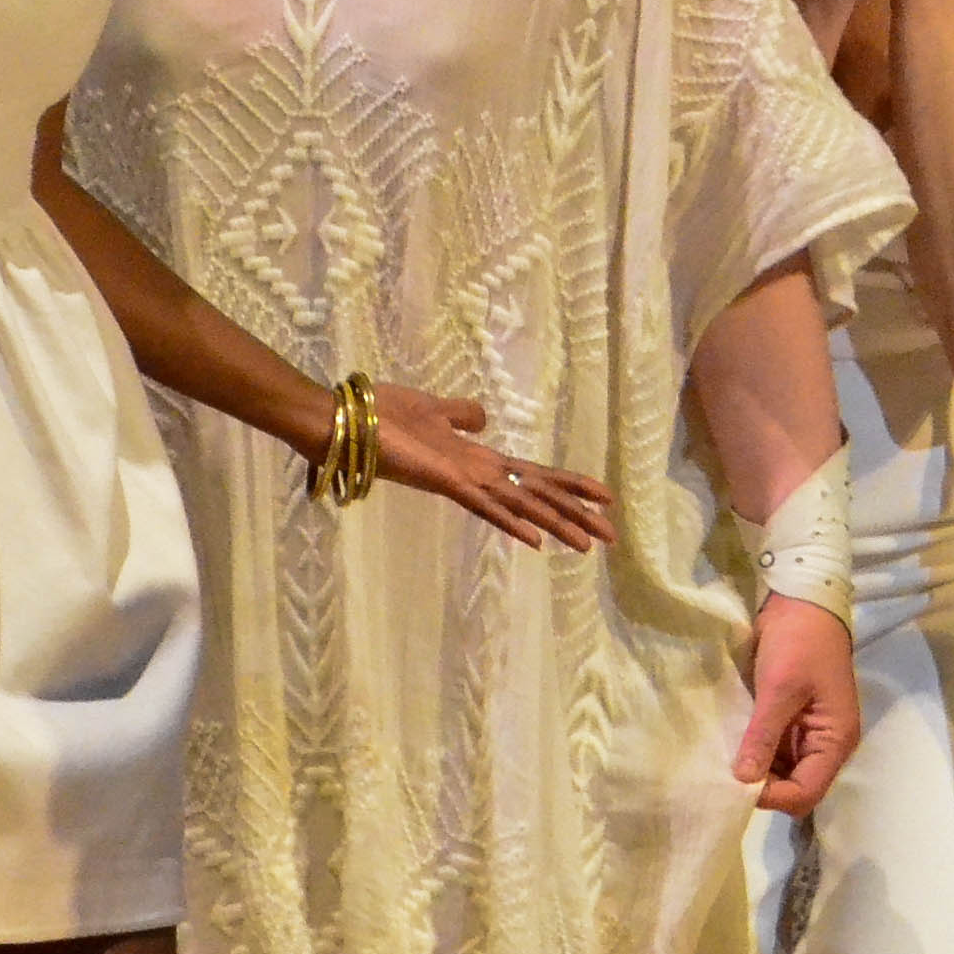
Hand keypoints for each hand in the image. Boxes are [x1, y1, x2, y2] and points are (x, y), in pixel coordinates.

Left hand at [365, 380, 613, 550]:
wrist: (342, 423)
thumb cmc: (382, 414)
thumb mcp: (432, 407)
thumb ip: (460, 415)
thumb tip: (486, 419)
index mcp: (477, 460)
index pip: (533, 476)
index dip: (569, 486)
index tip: (604, 498)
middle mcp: (478, 474)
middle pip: (538, 496)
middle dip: (575, 516)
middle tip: (610, 538)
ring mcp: (464, 481)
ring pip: (521, 506)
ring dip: (556, 525)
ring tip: (588, 546)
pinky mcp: (446, 483)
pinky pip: (485, 505)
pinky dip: (512, 521)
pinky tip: (537, 541)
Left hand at [736, 592, 861, 815]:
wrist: (802, 604)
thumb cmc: (799, 643)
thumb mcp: (779, 689)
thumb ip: (763, 737)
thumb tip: (744, 782)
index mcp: (835, 740)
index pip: (806, 793)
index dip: (773, 796)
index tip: (736, 783)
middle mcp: (826, 744)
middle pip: (796, 788)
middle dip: (763, 787)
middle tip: (724, 775)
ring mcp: (808, 734)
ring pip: (782, 773)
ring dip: (755, 771)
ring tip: (723, 761)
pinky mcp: (792, 723)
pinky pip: (773, 752)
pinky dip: (753, 754)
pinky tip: (730, 746)